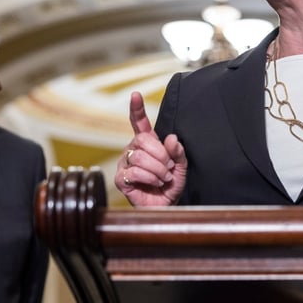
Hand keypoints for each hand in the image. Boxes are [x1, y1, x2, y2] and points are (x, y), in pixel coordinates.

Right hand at [114, 91, 187, 205]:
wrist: (166, 207)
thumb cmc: (170, 186)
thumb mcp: (181, 167)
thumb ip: (177, 152)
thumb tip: (171, 139)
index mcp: (147, 144)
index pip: (139, 123)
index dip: (137, 109)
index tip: (136, 95)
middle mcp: (133, 151)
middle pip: (142, 140)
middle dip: (161, 155)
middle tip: (169, 168)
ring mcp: (125, 165)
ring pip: (139, 157)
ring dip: (158, 169)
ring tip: (163, 178)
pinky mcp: (121, 180)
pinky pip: (134, 172)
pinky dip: (150, 178)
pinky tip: (155, 183)